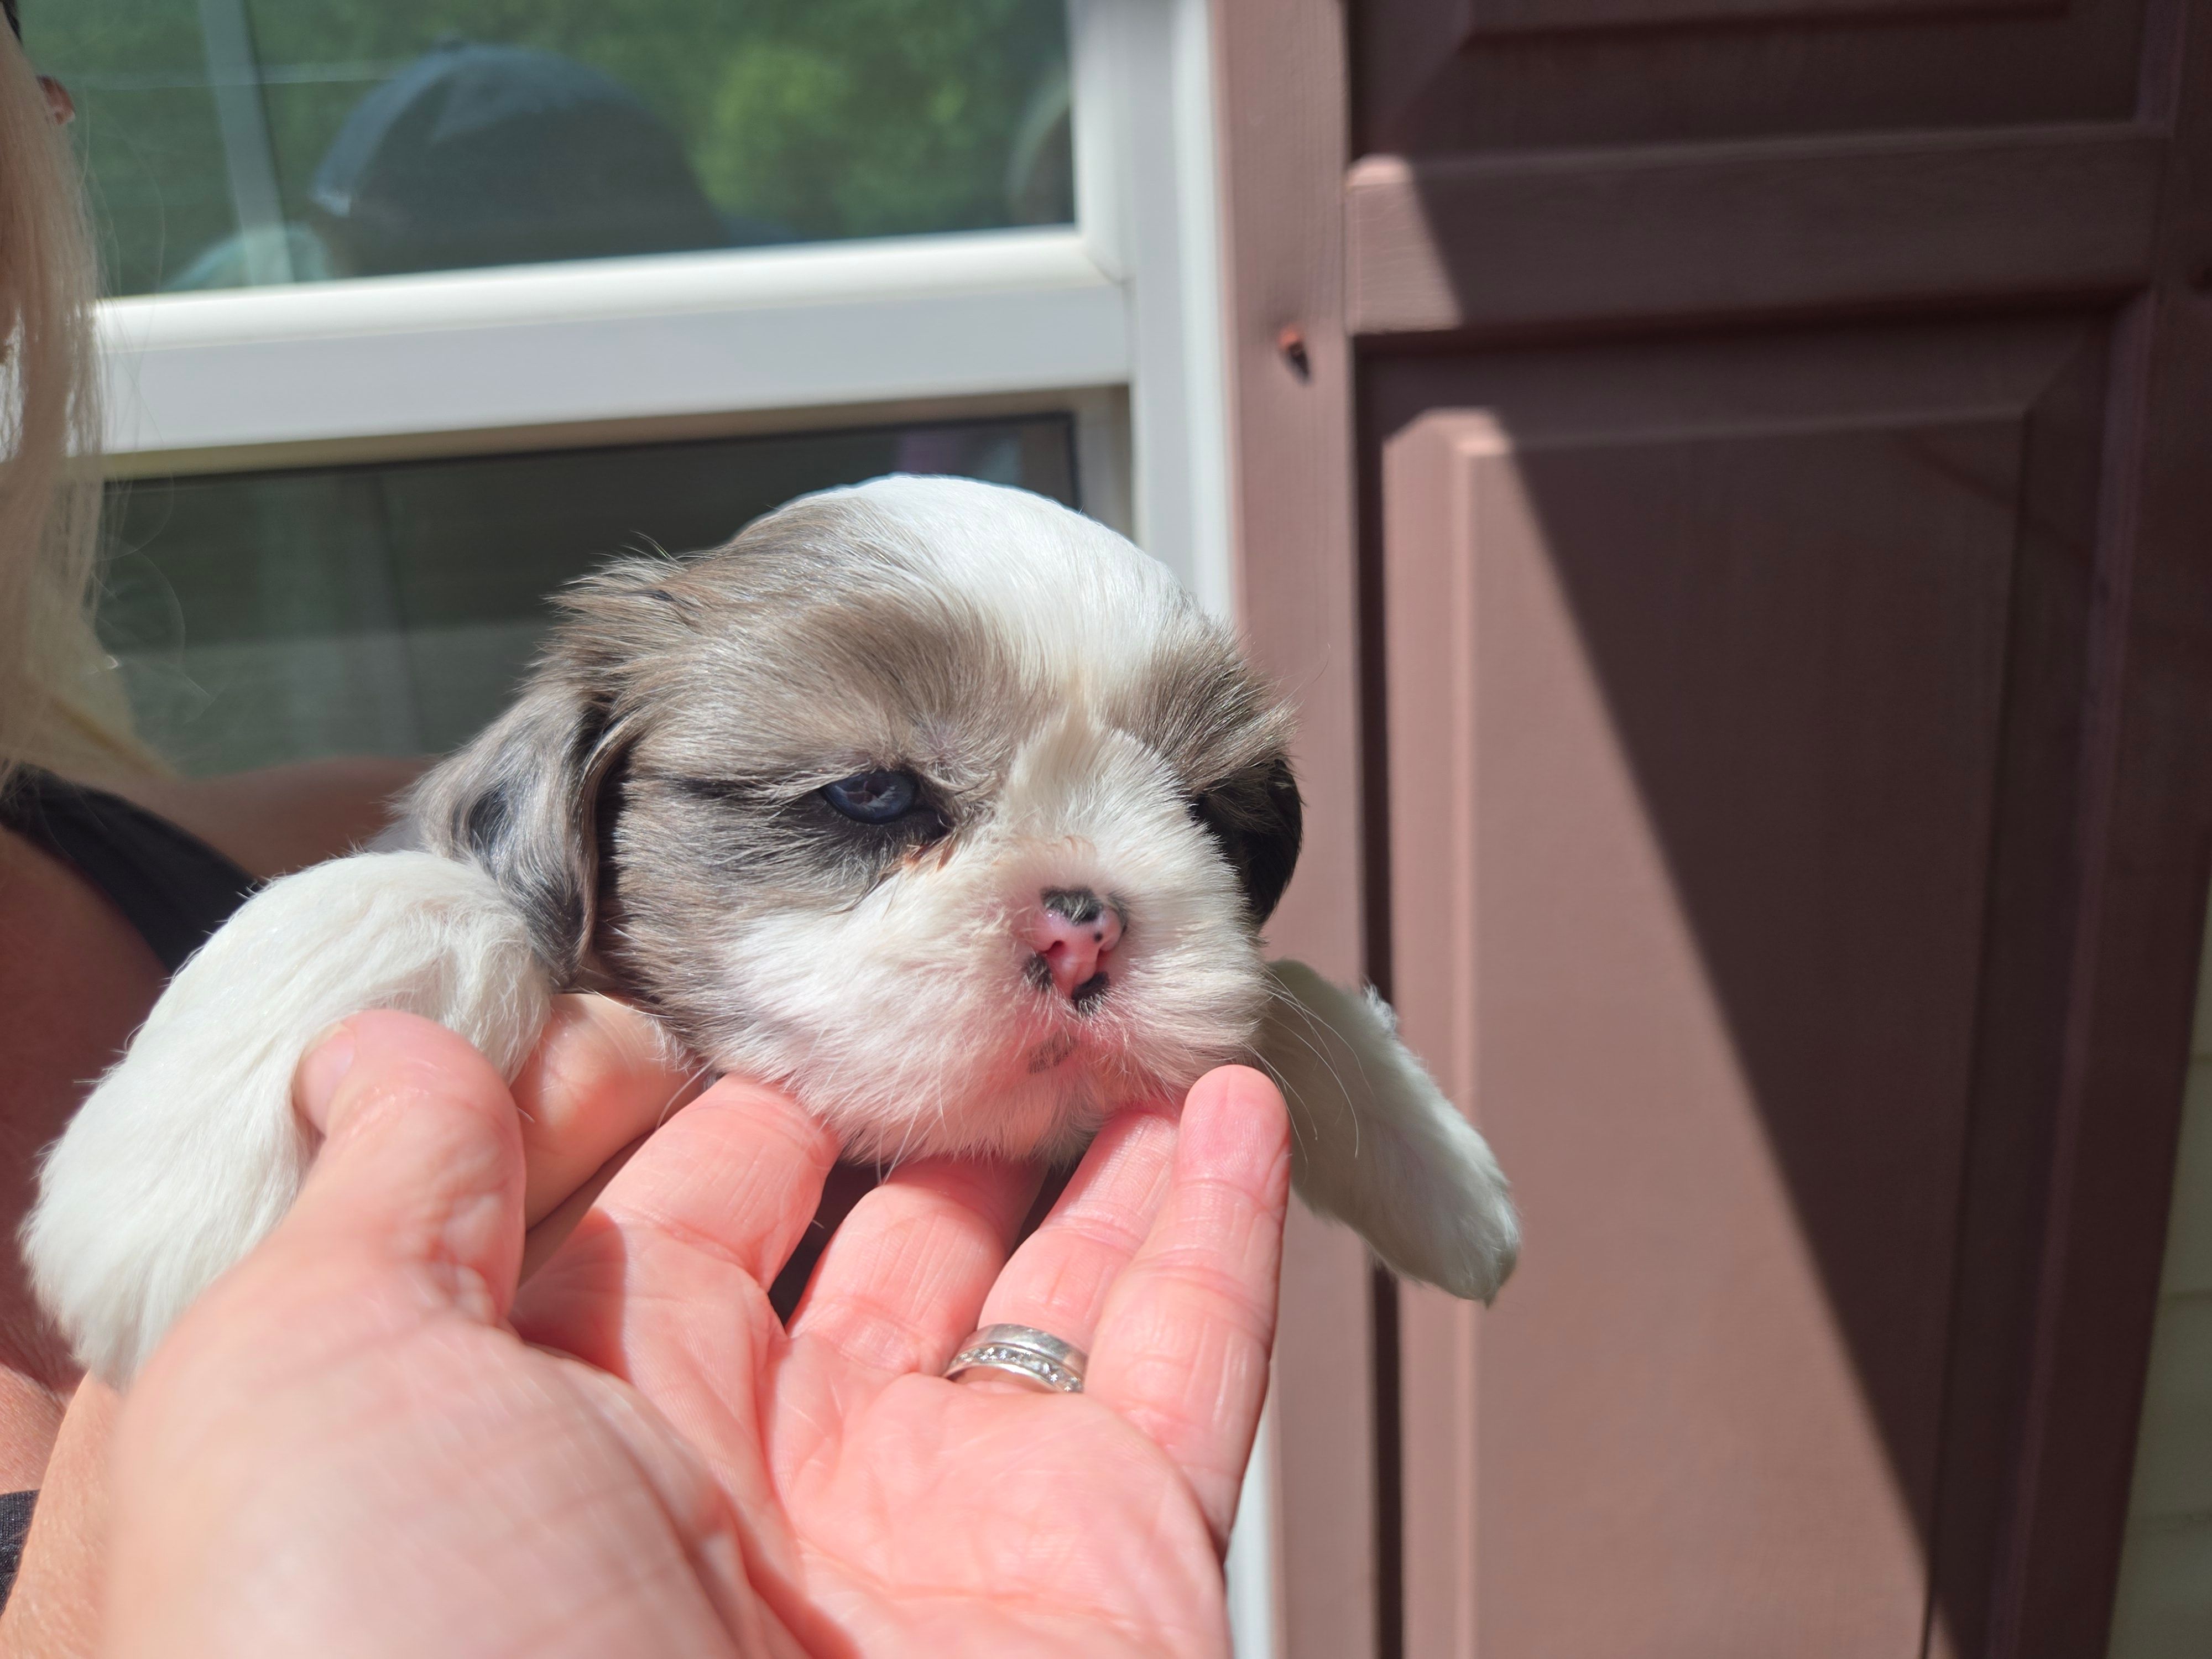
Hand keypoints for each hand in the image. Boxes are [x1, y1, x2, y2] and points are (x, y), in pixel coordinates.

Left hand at [99, 1012, 1289, 1656]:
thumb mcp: (302, 1400)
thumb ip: (367, 1204)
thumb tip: (382, 1047)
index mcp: (554, 1426)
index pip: (640, 1197)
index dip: (696, 1071)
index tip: (762, 947)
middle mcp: (750, 1473)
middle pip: (852, 1227)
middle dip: (903, 1094)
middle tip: (960, 959)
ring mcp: (940, 1522)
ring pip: (1037, 1277)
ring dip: (1084, 1139)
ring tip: (1113, 1002)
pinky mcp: (1104, 1565)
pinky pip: (1187, 1360)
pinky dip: (1225, 1227)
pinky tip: (1231, 1102)